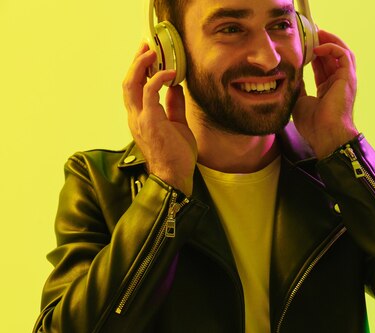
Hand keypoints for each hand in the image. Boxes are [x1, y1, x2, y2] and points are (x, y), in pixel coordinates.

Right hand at [122, 42, 196, 194]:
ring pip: (132, 84)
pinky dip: (158, 80)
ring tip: (152, 51)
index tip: (149, 55)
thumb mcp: (177, 124)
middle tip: (146, 45)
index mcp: (140, 118)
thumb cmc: (176, 156)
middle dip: (136, 61)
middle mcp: (135, 117)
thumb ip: (174, 106)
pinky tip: (170, 73)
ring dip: (141, 65)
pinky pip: (149, 93)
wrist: (175, 176)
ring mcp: (140, 119)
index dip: (139, 70)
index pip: (134, 88)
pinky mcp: (150, 122)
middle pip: (128, 82)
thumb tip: (176, 87)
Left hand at [292, 30, 358, 157]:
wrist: (325, 135)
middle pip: (332, 57)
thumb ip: (299, 86)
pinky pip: (343, 55)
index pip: (322, 66)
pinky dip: (331, 47)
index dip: (313, 55)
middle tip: (310, 33)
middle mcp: (339, 83)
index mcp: (328, 90)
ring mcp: (345, 80)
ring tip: (317, 33)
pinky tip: (317, 48)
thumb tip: (292, 73)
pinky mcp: (348, 78)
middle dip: (321, 43)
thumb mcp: (300, 101)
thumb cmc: (313, 124)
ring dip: (329, 40)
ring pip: (341, 52)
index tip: (302, 46)